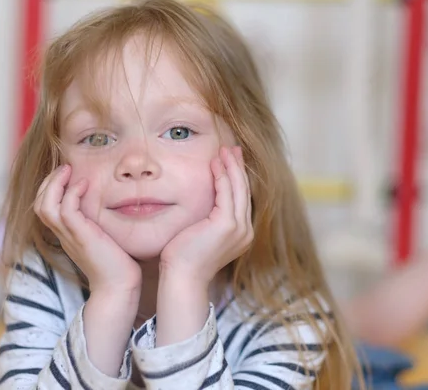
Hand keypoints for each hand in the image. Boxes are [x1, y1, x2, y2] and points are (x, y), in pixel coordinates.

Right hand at [34, 165, 141, 292]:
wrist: (120, 286)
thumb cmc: (119, 264)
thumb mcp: (105, 237)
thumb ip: (100, 223)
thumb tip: (111, 204)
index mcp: (67, 235)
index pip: (45, 207)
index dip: (49, 188)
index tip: (65, 174)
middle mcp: (64, 235)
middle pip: (38, 204)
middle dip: (48, 182)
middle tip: (64, 168)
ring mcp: (70, 236)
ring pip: (45, 206)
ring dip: (54, 184)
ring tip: (68, 170)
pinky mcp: (81, 237)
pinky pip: (66, 210)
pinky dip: (72, 193)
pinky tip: (85, 184)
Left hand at [160, 146, 253, 285]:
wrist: (182, 277)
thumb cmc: (184, 259)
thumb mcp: (200, 234)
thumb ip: (206, 219)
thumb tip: (201, 203)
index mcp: (240, 234)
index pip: (240, 199)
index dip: (237, 178)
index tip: (230, 160)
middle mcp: (245, 231)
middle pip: (244, 190)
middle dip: (238, 167)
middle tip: (232, 148)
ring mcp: (239, 228)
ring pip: (238, 189)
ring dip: (231, 167)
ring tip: (225, 150)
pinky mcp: (227, 225)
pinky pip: (226, 193)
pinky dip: (221, 176)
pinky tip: (215, 163)